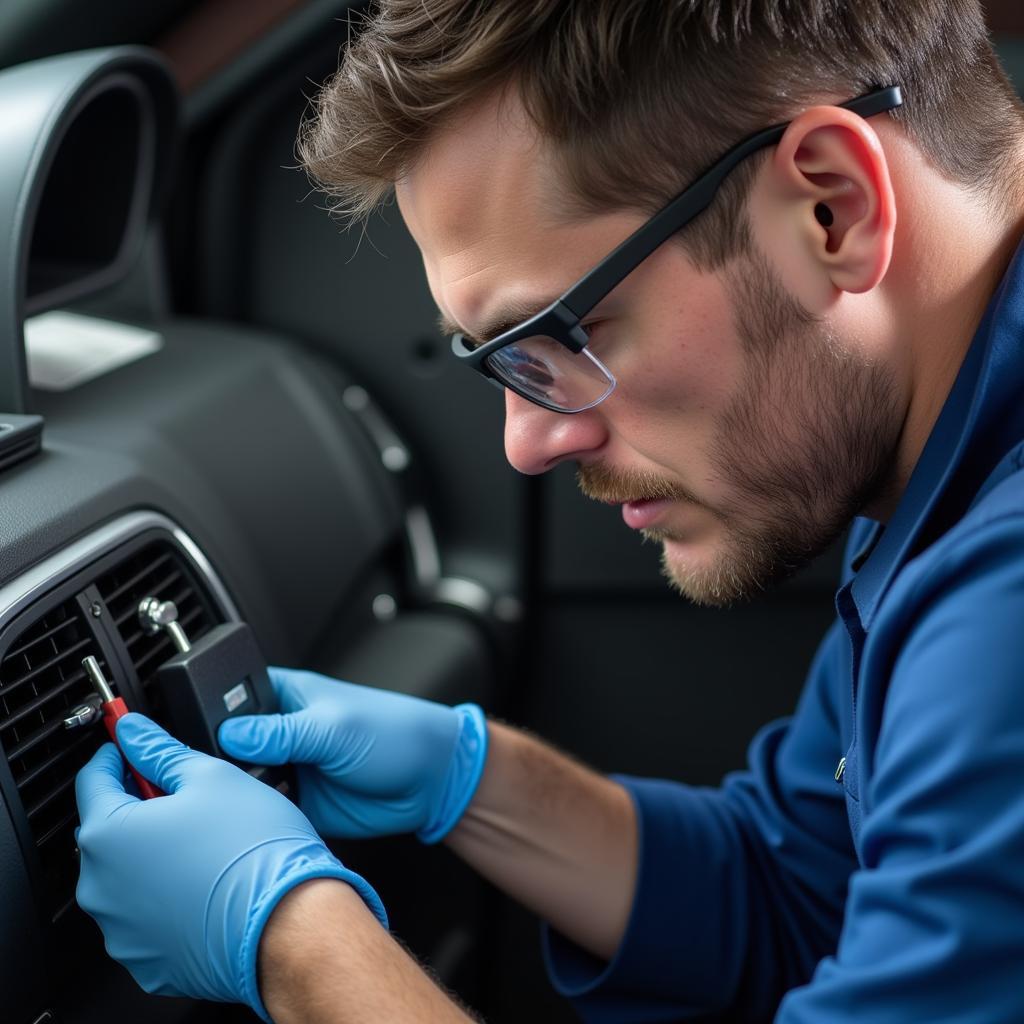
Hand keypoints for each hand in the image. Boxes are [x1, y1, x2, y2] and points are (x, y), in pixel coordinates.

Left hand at [75, 713, 386, 1020]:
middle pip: (109, 830)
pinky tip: (204, 880)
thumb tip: (135, 733)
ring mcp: (121, 930)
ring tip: (205, 841)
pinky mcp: (147, 959)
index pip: (93, 779)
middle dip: (140, 806)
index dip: (116, 754)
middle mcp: (101, 889)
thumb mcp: (211, 777)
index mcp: (110, 836)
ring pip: (126, 875)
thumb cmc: (255, 851)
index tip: (130, 745)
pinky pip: (145, 915)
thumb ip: (161, 750)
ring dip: (153, 853)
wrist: (289, 922)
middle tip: (185, 794)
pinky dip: (166, 895)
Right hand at [218, 668, 487, 842]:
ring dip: (238, 792)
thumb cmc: (394, 732)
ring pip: (240, 783)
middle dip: (220, 762)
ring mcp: (287, 768)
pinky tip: (254, 820)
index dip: (207, 713)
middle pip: (226, 746)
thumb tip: (231, 735)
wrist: (431, 780)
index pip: (230, 697)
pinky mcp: (296, 804)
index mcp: (285, 696)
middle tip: (220, 774)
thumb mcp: (335, 727)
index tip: (190, 734)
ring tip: (238, 798)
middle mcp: (279, 732)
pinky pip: (262, 813)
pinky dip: (256, 818)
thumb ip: (281, 732)